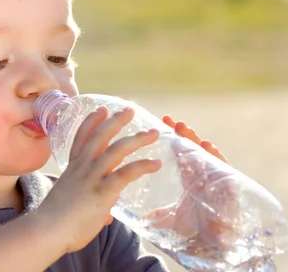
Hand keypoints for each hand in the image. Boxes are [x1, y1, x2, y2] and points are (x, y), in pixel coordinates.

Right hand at [36, 106, 161, 253]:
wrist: (48, 229)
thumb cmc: (56, 222)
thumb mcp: (71, 204)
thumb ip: (91, 204)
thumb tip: (105, 215)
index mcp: (73, 168)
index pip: (82, 137)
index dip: (92, 121)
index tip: (102, 109)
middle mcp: (82, 167)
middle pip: (100, 136)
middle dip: (115, 121)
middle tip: (129, 110)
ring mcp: (92, 177)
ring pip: (116, 150)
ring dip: (136, 139)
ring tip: (152, 133)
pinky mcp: (103, 191)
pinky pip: (126, 173)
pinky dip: (142, 166)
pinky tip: (156, 163)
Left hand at [143, 116, 237, 251]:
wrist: (213, 245)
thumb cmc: (196, 228)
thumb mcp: (171, 218)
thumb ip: (156, 215)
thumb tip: (138, 216)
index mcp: (191, 177)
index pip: (180, 152)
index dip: (173, 137)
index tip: (162, 121)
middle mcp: (203, 175)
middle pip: (192, 149)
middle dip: (183, 134)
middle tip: (171, 120)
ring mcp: (215, 179)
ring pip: (205, 155)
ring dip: (195, 140)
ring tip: (183, 127)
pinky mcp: (227, 187)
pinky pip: (223, 168)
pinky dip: (216, 157)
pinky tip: (208, 146)